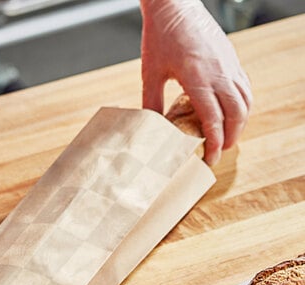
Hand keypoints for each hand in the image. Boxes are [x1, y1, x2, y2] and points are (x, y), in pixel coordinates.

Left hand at [140, 0, 252, 164]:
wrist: (174, 5)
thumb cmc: (159, 37)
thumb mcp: (150, 74)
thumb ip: (152, 104)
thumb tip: (152, 130)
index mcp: (198, 78)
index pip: (213, 119)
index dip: (215, 143)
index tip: (210, 158)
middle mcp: (219, 72)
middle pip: (236, 114)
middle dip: (230, 138)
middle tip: (218, 153)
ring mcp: (229, 64)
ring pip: (245, 101)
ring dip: (240, 123)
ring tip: (227, 138)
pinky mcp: (231, 58)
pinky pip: (244, 87)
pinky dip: (242, 105)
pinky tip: (231, 114)